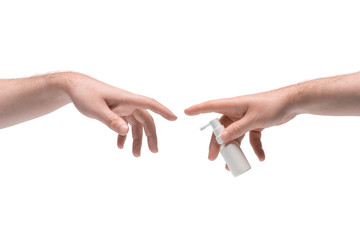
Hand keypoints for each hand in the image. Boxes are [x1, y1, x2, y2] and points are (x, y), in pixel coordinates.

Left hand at [60, 72, 176, 156]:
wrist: (74, 87)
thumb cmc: (84, 94)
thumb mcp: (96, 109)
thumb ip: (111, 120)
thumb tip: (126, 132)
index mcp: (126, 99)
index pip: (149, 104)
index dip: (163, 111)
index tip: (175, 118)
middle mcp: (128, 103)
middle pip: (146, 119)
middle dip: (151, 135)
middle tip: (153, 152)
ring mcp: (123, 107)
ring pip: (136, 125)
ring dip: (137, 139)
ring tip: (136, 155)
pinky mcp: (117, 111)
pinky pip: (126, 125)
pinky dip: (125, 136)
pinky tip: (120, 147)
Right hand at [185, 89, 296, 165]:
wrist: (293, 104)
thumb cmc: (273, 105)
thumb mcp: (254, 119)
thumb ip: (237, 129)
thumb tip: (222, 138)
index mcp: (233, 105)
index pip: (211, 107)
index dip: (197, 110)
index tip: (185, 112)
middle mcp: (237, 111)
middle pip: (222, 128)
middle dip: (217, 144)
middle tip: (213, 158)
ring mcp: (246, 118)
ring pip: (235, 136)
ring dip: (234, 150)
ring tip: (232, 164)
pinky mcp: (256, 124)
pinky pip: (251, 138)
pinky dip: (255, 148)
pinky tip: (260, 158)